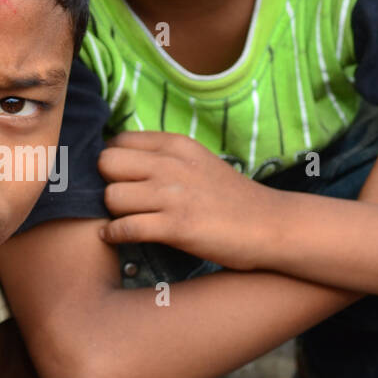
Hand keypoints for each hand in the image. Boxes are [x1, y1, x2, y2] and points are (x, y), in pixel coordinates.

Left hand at [98, 131, 279, 270]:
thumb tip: (120, 160)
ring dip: (111, 212)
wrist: (271, 225)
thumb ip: (163, 157)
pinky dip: (114, 235)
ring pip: (111, 196)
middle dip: (106, 183)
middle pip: (106, 164)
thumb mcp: (198, 162)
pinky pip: (124, 228)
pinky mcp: (176, 227)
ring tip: (123, 219)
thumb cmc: (231, 198)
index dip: (112, 162)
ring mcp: (174, 195)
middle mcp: (171, 165)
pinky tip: (117, 237)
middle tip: (118, 200)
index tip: (118, 179)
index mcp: (177, 145)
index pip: (118, 140)